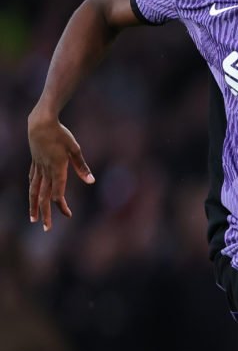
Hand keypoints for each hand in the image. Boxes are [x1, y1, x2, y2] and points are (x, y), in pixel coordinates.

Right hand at [27, 112, 93, 231]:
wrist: (40, 122)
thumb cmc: (61, 134)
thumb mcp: (75, 149)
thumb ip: (82, 167)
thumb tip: (91, 182)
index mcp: (57, 169)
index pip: (58, 193)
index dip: (62, 206)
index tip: (68, 214)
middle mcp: (45, 171)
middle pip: (44, 197)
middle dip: (45, 214)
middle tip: (46, 228)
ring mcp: (38, 167)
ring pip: (34, 190)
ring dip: (34, 205)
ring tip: (32, 219)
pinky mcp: (34, 162)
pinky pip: (32, 179)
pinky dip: (33, 189)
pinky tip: (33, 194)